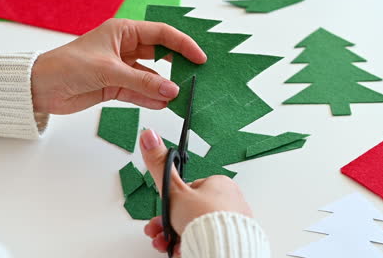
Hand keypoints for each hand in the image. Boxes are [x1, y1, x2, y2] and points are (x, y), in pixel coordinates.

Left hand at [30, 18, 206, 113]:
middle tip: (194, 78)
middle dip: (176, 67)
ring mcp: (121, 68)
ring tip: (180, 98)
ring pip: (150, 77)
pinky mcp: (115, 86)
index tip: (199, 58)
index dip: (183, 45)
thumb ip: (142, 81)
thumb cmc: (66, 65)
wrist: (41, 88)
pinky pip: (139, 92)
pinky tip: (162, 105)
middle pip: (159, 56)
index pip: (161, 34)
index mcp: (123, 32)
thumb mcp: (108, 70)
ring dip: (163, 88)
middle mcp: (124, 48)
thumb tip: (172, 90)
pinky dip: (150, 99)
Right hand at [139, 129, 252, 255]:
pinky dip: (192, 244)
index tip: (161, 212)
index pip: (189, 190)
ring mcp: (233, 223)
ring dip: (176, 235)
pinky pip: (208, 239)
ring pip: (198, 226)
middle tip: (159, 230)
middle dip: (169, 222)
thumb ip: (159, 164)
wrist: (221, 250)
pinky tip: (182, 250)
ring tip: (166, 243)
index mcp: (219, 184)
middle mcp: (230, 201)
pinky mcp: (233, 240)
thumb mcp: (174, 189)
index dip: (171, 202)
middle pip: (191, 210)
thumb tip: (149, 136)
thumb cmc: (203, 220)